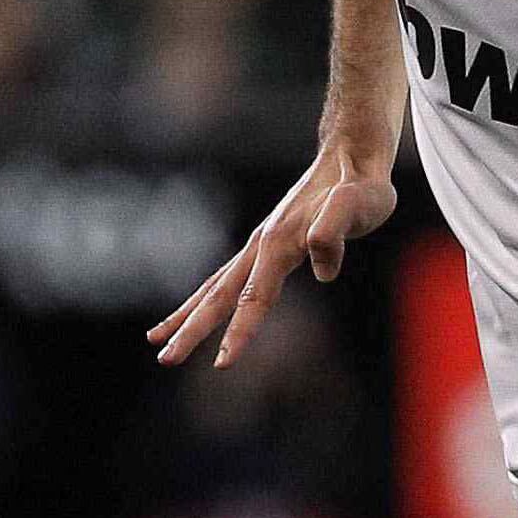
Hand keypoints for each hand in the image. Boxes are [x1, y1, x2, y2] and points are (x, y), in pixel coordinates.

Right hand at [150, 154, 398, 368]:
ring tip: (154, 339)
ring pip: (214, 287)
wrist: (352, 154)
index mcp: (279, 244)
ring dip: (186, 315)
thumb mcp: (358, 206)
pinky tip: (195, 310)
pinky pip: (228, 277)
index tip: (221, 364)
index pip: (255, 298)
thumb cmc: (362, 186)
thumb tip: (322, 270)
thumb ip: (334, 233)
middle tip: (165, 360)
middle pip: (219, 296)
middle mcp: (261, 245)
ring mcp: (260, 244)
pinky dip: (207, 297)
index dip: (239, 332)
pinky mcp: (266, 243)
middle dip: (191, 330)